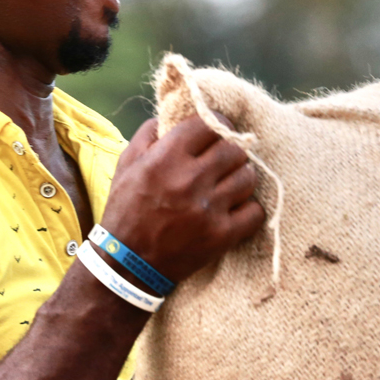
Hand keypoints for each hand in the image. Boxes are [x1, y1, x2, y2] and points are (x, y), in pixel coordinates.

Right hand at [100, 115, 264, 282]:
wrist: (127, 265)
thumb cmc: (125, 211)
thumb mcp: (126, 165)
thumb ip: (149, 135)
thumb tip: (173, 114)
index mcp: (165, 158)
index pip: (209, 124)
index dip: (218, 123)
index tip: (218, 130)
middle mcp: (189, 180)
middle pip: (235, 149)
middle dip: (232, 151)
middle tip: (226, 159)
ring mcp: (209, 209)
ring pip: (248, 177)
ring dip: (242, 177)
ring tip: (230, 183)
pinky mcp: (222, 235)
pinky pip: (254, 211)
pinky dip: (248, 208)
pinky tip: (235, 209)